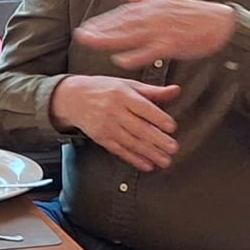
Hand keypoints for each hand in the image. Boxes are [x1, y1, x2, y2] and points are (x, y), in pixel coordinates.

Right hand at [49, 74, 180, 170]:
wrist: (73, 98)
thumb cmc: (104, 89)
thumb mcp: (127, 84)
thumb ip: (152, 91)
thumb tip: (176, 90)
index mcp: (122, 94)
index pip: (143, 108)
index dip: (158, 118)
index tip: (172, 127)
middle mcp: (114, 111)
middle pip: (139, 128)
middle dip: (157, 140)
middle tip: (173, 148)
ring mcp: (107, 127)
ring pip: (131, 142)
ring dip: (149, 153)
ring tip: (165, 161)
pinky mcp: (102, 139)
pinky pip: (120, 151)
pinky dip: (134, 159)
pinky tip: (147, 165)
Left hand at [74, 0, 236, 65]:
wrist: (222, 24)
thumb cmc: (196, 15)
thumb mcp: (168, 2)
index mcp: (153, 6)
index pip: (124, 13)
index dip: (104, 20)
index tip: (87, 26)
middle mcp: (155, 15)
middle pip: (122, 23)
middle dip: (100, 29)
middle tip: (80, 35)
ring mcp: (163, 29)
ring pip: (131, 35)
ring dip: (110, 39)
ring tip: (91, 43)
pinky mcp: (173, 44)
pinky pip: (150, 51)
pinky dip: (135, 56)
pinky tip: (119, 60)